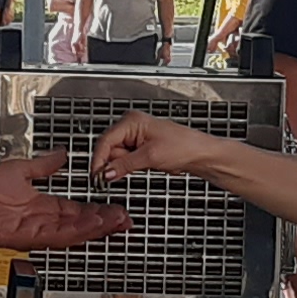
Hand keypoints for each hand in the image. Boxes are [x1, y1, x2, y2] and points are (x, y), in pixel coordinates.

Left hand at [0, 152, 130, 248]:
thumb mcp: (20, 170)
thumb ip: (43, 165)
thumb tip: (59, 155)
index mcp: (42, 205)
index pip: (76, 210)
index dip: (97, 210)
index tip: (114, 207)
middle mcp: (42, 220)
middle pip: (81, 224)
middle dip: (104, 222)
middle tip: (125, 219)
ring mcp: (36, 230)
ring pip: (74, 232)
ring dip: (95, 227)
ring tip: (115, 221)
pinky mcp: (28, 236)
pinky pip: (57, 236)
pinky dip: (75, 231)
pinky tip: (91, 226)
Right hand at [89, 113, 229, 181]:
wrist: (200, 154)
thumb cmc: (183, 147)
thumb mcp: (150, 157)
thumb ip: (124, 165)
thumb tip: (105, 173)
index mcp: (132, 121)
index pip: (105, 141)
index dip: (99, 160)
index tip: (97, 176)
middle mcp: (131, 126)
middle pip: (109, 149)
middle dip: (114, 163)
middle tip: (123, 172)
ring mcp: (135, 137)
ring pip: (117, 157)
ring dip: (124, 166)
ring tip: (143, 165)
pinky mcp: (140, 149)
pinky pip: (126, 160)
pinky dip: (130, 167)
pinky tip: (143, 166)